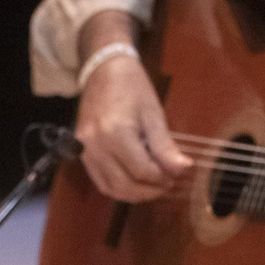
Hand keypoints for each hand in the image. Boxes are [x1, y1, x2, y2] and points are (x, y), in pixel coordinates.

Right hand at [74, 52, 191, 202]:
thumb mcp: (153, 114)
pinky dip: (117, 187)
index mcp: (116, 133)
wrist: (103, 69)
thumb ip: (165, 146)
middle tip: (166, 185)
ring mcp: (85, 149)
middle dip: (149, 191)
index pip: (141, 171)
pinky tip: (133, 182)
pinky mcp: (81, 150)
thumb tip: (183, 169)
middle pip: (124, 185)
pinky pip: (99, 180)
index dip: (161, 179)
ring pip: (110, 188)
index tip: (176, 176)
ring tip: (152, 187)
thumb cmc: (132, 87)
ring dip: (133, 194)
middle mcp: (96, 145)